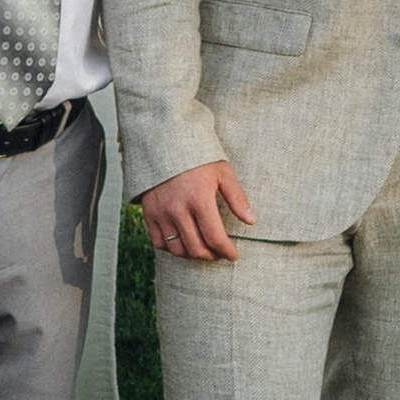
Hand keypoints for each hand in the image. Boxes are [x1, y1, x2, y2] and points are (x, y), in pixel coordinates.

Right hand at [141, 159, 255, 261]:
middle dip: (211, 256)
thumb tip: (251, 221)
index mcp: (199, 199)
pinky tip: (182, 242)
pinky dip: (171, 248)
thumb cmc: (198, 157)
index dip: (226, 251)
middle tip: (219, 253)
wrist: (165, 143)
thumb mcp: (222, 172)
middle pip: (196, 248)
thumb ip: (237, 198)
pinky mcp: (149, 213)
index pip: (215, 238)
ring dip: (192, 254)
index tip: (233, 255)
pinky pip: (159, 242)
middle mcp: (178, 209)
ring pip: (177, 249)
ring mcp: (161, 213)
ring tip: (203, 249)